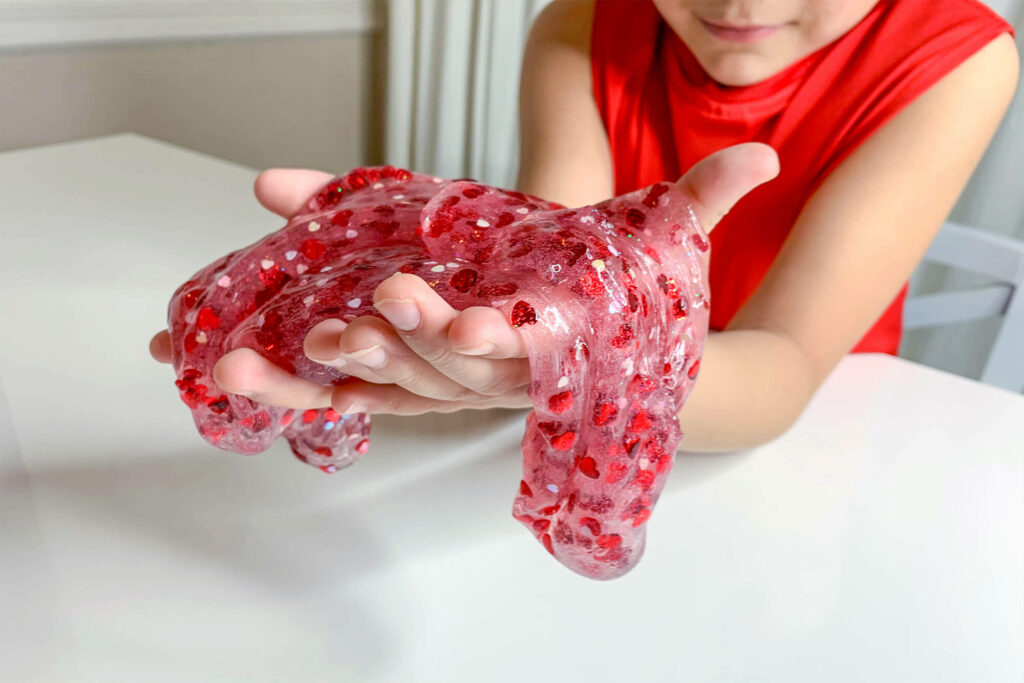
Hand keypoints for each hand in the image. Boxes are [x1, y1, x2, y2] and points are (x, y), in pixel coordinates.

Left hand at [150, 143, 778, 413]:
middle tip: (343, 327)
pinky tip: (239, 373)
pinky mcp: (414, 377)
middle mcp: (489, 373)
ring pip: (377, 387)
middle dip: (393, 350)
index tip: (460, 328)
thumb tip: (760, 154)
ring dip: (311, 380)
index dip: (488, 342)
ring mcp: (445, 380)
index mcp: (544, 343)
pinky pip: (348, 387)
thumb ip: (700, 202)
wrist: (603, 354)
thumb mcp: (656, 248)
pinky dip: (294, 386)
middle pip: (434, 372)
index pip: (516, 349)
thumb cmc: (622, 304)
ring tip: (244, 366)